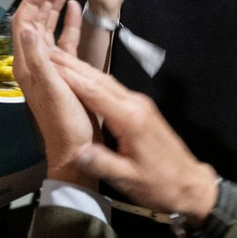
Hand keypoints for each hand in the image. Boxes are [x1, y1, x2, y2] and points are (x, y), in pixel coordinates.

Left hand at [11, 0, 93, 188]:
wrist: (77, 150)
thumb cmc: (64, 122)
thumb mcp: (52, 89)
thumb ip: (40, 59)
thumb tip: (27, 26)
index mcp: (26, 63)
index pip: (23, 22)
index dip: (32, 0)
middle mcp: (34, 61)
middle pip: (34, 21)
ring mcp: (49, 65)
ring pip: (48, 28)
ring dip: (54, 7)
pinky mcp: (65, 71)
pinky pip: (64, 41)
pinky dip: (68, 24)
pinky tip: (74, 10)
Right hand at [53, 52, 218, 219]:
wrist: (190, 185)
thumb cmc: (160, 185)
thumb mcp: (130, 180)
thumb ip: (103, 164)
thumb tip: (76, 150)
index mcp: (130, 118)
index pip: (95, 91)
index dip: (70, 77)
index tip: (48, 64)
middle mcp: (134, 103)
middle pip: (99, 79)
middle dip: (72, 65)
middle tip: (46, 52)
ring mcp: (138, 102)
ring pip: (105, 80)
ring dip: (81, 68)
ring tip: (58, 58)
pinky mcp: (140, 107)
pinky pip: (111, 87)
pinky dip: (92, 79)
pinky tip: (81, 76)